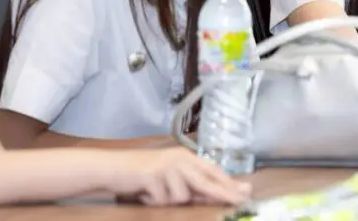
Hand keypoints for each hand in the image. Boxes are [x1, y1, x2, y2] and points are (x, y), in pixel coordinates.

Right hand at [105, 147, 251, 206]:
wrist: (113, 167)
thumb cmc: (142, 174)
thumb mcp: (169, 177)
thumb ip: (190, 185)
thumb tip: (216, 196)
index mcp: (186, 157)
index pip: (212, 170)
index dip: (228, 182)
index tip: (245, 191)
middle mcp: (179, 158)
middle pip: (207, 180)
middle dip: (224, 192)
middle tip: (241, 199)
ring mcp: (167, 166)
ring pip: (183, 195)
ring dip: (170, 200)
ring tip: (155, 194)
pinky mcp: (153, 175)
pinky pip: (164, 199)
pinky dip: (155, 201)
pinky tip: (146, 193)